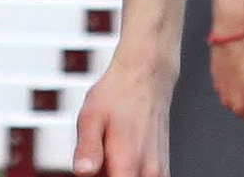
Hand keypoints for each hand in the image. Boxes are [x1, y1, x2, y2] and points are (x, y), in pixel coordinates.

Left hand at [72, 47, 172, 176]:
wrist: (146, 76)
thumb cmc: (118, 94)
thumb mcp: (91, 116)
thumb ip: (87, 148)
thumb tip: (81, 173)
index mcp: (128, 163)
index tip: (91, 169)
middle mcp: (148, 172)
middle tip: (96, 159)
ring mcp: (158, 172)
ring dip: (115, 174)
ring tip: (106, 155)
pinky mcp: (162, 169)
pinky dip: (128, 174)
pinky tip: (116, 158)